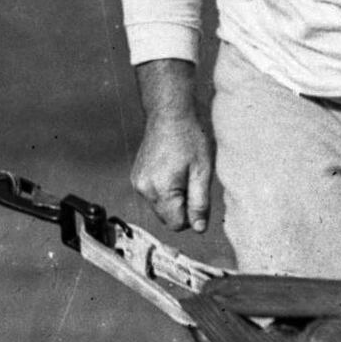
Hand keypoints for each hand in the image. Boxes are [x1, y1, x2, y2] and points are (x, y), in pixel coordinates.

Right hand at [132, 65, 216, 233]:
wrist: (170, 112)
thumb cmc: (190, 137)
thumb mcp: (203, 171)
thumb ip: (200, 203)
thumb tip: (199, 229)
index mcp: (160, 190)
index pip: (177, 225)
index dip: (192, 216)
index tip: (198, 195)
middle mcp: (144, 189)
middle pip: (167, 218)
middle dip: (182, 206)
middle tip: (192, 180)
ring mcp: (138, 182)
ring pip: (160, 207)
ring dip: (174, 197)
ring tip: (182, 171)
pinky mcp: (137, 176)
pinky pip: (154, 194)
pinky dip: (165, 189)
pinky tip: (172, 169)